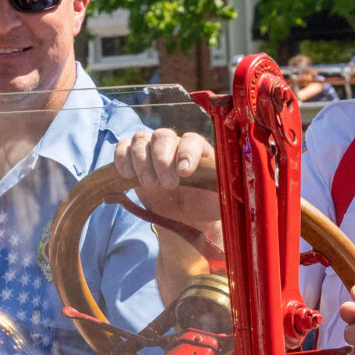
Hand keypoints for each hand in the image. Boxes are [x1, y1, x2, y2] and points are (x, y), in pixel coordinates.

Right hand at [112, 128, 221, 243]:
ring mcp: (153, 151)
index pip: (190, 140)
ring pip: (141, 139)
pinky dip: (122, 158)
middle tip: (167, 185)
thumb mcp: (221, 198)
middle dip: (162, 160)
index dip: (185, 153)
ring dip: (142, 161)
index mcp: (199, 150)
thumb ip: (225, 186)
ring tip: (150, 184)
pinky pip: (122, 148)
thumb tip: (232, 181)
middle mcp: (175, 145)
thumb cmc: (207, 205)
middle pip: (163, 136)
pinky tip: (128, 176)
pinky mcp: (134, 161)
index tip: (184, 172)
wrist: (187, 218)